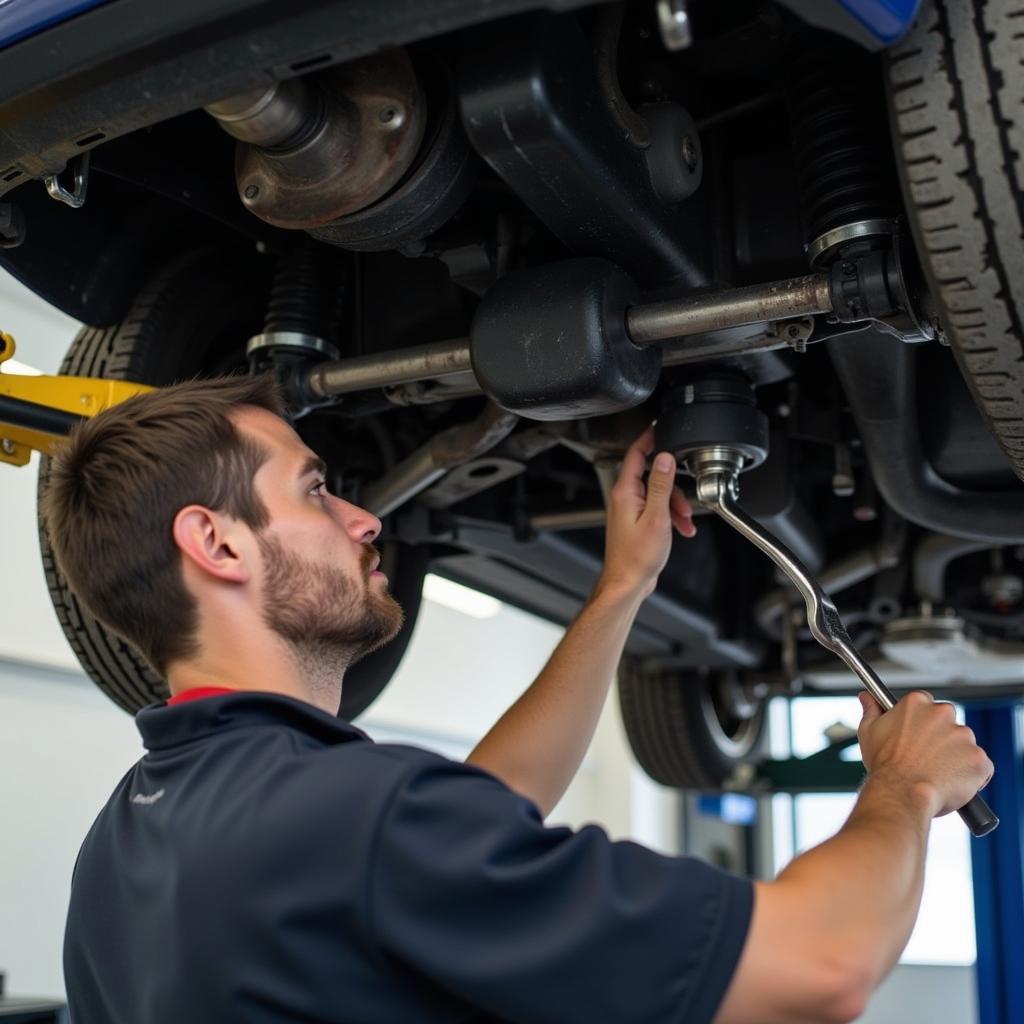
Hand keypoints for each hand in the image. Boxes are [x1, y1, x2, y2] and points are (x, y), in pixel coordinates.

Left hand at [597, 426, 695, 600]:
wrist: (628, 582)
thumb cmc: (637, 557)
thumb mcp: (656, 517)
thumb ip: (661, 485)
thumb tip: (664, 458)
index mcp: (625, 492)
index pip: (635, 454)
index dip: (649, 439)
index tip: (660, 430)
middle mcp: (624, 498)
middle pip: (651, 474)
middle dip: (672, 485)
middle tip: (683, 498)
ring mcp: (629, 509)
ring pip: (657, 493)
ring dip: (674, 504)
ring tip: (683, 521)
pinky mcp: (635, 520)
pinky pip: (656, 508)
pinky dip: (670, 515)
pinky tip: (680, 529)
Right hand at [857, 690, 993, 817]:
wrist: (901, 793)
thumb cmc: (884, 766)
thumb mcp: (869, 732)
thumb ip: (872, 710)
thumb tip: (866, 697)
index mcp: (917, 703)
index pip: (927, 705)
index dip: (922, 724)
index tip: (917, 738)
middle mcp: (943, 714)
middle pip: (949, 723)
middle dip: (942, 739)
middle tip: (927, 759)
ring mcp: (964, 736)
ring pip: (965, 745)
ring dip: (956, 758)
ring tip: (938, 775)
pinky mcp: (979, 759)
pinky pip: (981, 766)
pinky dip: (972, 776)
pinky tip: (953, 784)